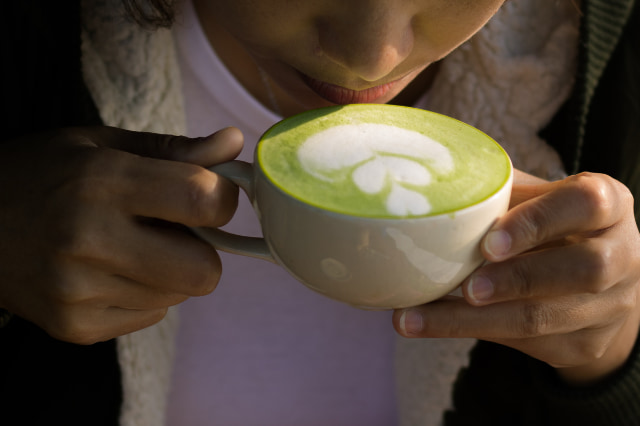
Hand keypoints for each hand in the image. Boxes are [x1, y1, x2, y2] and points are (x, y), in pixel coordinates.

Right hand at [0, 126, 242, 343]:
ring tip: (130, 246)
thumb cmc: (41, 174)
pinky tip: (109, 271)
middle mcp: (89, 241)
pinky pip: (152, 315)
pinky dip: (145, 293)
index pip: (204, 200)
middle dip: (202, 248)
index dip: (222, 198)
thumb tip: (236, 142)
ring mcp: (79, 292)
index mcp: (101, 182)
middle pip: (204, 270)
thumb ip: (175, 150)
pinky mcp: (74, 326)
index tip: (209, 194)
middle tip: (171, 228)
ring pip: (180, 294)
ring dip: (171, 270)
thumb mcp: (103, 145)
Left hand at [393, 170, 639, 384]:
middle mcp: (622, 255)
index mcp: (609, 204)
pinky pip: (527, 343)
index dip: (536, 222)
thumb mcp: (537, 199)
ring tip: (416, 318)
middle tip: (466, 288)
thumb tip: (429, 186)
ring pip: (542, 318)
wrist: (592, 283)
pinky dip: (473, 331)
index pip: (585, 204)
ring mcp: (610, 306)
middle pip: (581, 270)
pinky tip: (430, 325)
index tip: (488, 242)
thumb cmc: (551, 226)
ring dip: (473, 320)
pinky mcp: (586, 343)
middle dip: (516, 279)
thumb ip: (501, 191)